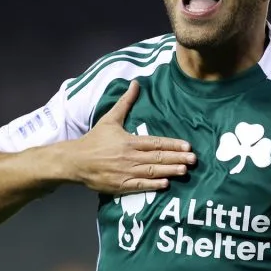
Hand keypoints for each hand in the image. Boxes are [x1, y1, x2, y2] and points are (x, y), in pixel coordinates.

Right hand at [66, 80, 194, 193]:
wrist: (75, 161)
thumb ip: (125, 102)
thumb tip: (136, 83)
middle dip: (177, 159)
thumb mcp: (110, 118)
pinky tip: (165, 184)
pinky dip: (153, 185)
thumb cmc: (95, 140)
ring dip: (170, 171)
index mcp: (129, 141)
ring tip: (185, 171)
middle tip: (194, 160)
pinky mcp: (120, 185)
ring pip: (152, 172)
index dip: (173, 145)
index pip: (156, 142)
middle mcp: (130, 157)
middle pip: (158, 157)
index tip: (188, 146)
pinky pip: (140, 186)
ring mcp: (125, 172)